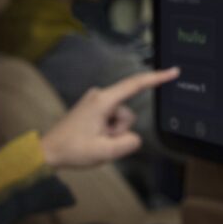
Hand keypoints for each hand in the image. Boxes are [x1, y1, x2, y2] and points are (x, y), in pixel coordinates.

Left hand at [40, 67, 179, 169]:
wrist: (49, 151)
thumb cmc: (73, 149)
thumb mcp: (105, 152)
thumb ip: (128, 143)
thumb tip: (134, 137)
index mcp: (103, 101)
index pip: (135, 85)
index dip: (157, 78)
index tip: (173, 71)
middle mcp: (99, 95)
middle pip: (127, 113)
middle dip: (120, 131)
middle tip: (101, 142)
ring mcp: (95, 101)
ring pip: (120, 119)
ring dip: (113, 133)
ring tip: (94, 141)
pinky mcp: (93, 107)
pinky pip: (111, 120)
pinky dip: (107, 132)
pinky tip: (92, 138)